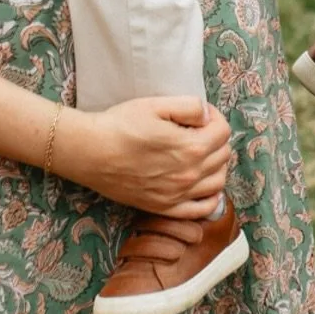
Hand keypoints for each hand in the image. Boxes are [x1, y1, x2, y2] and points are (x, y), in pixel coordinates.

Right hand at [61, 95, 232, 216]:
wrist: (91, 152)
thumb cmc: (121, 124)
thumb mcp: (156, 104)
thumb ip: (190, 107)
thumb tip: (208, 115)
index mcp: (191, 147)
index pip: (224, 131)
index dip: (215, 117)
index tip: (200, 115)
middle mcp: (190, 175)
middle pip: (223, 155)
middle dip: (216, 139)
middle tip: (197, 130)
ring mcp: (178, 195)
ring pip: (218, 182)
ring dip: (216, 165)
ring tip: (200, 153)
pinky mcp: (164, 208)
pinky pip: (202, 209)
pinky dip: (210, 196)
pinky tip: (201, 183)